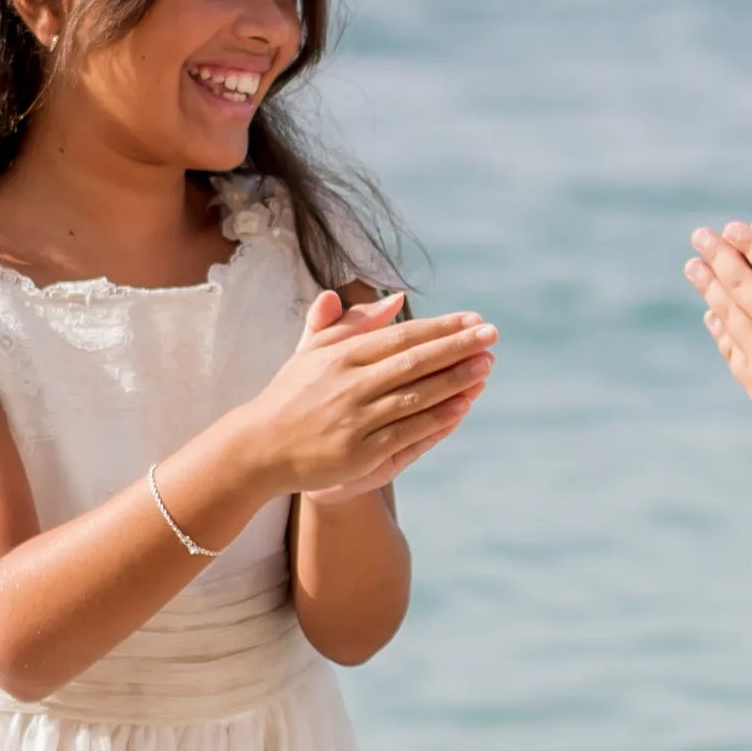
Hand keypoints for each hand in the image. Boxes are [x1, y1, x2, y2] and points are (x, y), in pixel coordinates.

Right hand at [218, 288, 497, 500]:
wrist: (259, 448)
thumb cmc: (291, 394)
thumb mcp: (314, 351)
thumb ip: (353, 322)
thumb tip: (395, 298)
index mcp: (340, 356)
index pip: (401, 336)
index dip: (440, 328)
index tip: (473, 320)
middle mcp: (349, 384)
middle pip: (413, 362)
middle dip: (456, 347)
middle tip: (492, 336)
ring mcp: (354, 420)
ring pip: (415, 396)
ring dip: (454, 380)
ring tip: (486, 365)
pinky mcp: (358, 452)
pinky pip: (407, 432)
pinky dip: (437, 418)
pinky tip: (464, 404)